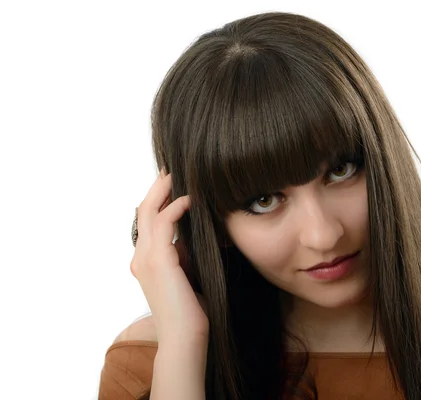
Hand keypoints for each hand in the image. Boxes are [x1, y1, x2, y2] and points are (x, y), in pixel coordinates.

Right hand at [130, 168, 208, 345]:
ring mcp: (146, 258)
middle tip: (173, 168)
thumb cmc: (190, 310)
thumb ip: (183, 254)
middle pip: (143, 209)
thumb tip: (192, 236)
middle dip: (158, 186)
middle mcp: (140, 256)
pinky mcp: (159, 261)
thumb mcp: (186, 275)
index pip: (148, 221)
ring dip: (165, 189)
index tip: (174, 183)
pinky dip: (176, 206)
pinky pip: (164, 223)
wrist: (185, 336)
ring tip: (180, 174)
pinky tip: (191, 198)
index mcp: (145, 260)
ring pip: (149, 210)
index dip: (158, 198)